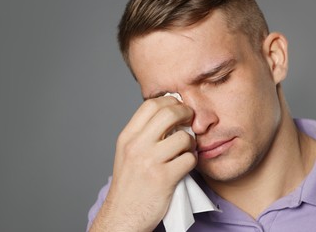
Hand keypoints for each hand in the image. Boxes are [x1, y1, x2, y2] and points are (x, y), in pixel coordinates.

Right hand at [90, 96, 196, 230]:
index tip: (177, 108)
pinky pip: (188, 159)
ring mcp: (150, 161)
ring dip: (191, 141)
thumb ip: (144, 134)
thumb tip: (168, 115)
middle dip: (185, 113)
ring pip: (183, 137)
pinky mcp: (164, 178)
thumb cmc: (129, 184)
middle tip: (190, 120)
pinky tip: (186, 164)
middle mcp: (136, 146)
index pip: (150, 104)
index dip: (169, 101)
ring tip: (187, 148)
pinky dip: (192, 161)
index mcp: (127, 137)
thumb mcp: (128, 153)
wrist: (123, 215)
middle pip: (168, 113)